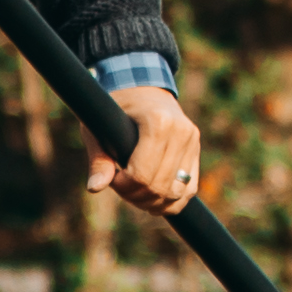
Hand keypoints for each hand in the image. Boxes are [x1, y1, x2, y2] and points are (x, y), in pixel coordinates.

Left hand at [90, 86, 201, 214]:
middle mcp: (180, 131)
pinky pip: (189, 190)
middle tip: (120, 187)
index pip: (142, 175)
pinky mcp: (196, 150)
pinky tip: (153, 201)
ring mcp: (192, 141)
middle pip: (159, 187)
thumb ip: (99, 160)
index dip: (123, 186)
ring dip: (153, 202)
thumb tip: (94, 188)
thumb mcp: (99, 129)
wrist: (143, 89)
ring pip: (175, 193)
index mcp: (157, 121)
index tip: (112, 178)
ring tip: (134, 194)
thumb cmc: (116, 108)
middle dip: (135, 196)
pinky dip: (171, 202)